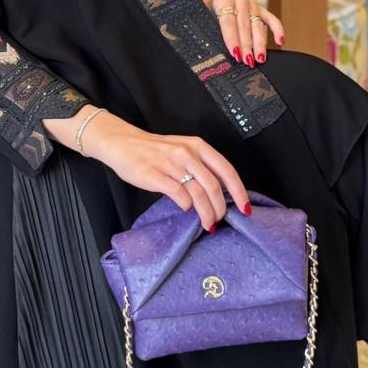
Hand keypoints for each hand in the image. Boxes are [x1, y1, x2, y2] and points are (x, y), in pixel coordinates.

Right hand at [80, 110, 250, 227]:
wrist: (123, 143)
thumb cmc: (155, 150)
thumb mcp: (183, 150)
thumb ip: (201, 166)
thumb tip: (220, 193)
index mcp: (197, 146)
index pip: (226, 170)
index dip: (238, 191)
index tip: (245, 208)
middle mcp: (187, 153)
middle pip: (214, 186)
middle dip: (220, 208)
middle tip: (218, 220)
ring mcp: (170, 163)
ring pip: (198, 193)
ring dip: (206, 213)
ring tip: (207, 223)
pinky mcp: (154, 175)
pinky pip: (178, 194)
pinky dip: (186, 205)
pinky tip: (185, 209)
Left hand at [208, 0, 284, 66]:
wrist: (211, 0)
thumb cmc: (206, 12)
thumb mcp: (204, 17)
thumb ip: (211, 30)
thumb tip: (218, 51)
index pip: (228, 21)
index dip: (232, 38)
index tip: (235, 53)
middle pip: (244, 25)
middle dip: (246, 45)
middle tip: (247, 60)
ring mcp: (251, 4)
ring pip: (257, 25)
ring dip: (259, 43)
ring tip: (259, 58)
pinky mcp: (261, 9)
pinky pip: (271, 19)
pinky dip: (277, 30)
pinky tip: (280, 41)